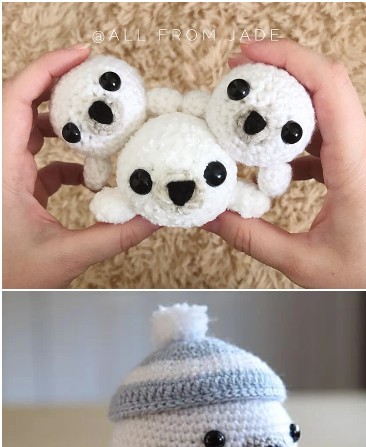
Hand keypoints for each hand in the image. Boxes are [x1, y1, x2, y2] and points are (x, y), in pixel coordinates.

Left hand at [2, 45, 158, 287]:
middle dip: (64, 90)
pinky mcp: (11, 189)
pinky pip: (37, 160)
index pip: (16, 98)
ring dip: (67, 127)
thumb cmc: (7, 280)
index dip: (49, 69)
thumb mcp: (67, 257)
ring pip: (28, 131)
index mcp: (1, 167)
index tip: (83, 56)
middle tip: (102, 84)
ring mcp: (3, 175)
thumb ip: (117, 233)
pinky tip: (94, 176)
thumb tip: (158, 214)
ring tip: (104, 128)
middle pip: (23, 105)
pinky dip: (67, 161)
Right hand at [203, 40, 365, 288]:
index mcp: (354, 167)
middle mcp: (362, 155)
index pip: (329, 88)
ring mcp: (360, 159)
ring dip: (286, 101)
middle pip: (327, 86)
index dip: (290, 58)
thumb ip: (251, 236)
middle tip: (237, 72)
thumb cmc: (362, 278)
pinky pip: (324, 134)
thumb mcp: (301, 263)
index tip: (250, 53)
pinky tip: (267, 152)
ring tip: (245, 106)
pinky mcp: (354, 168)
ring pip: (325, 108)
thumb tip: (207, 213)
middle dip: (281, 69)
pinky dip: (293, 132)